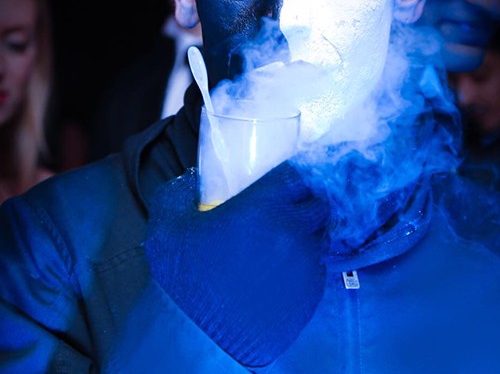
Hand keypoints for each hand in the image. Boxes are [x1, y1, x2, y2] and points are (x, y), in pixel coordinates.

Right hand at [145, 164, 328, 367]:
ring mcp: (305, 264)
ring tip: (281, 242)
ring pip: (319, 236)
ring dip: (306, 234)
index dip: (296, 174)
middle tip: (286, 209)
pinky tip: (280, 270)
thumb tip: (193, 179)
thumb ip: (178, 191)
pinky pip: (316, 268)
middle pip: (318, 204)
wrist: (197, 337)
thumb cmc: (183, 280)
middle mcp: (292, 232)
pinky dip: (303, 264)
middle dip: (306, 202)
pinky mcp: (310, 294)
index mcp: (264, 208)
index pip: (299, 175)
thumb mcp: (167, 225)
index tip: (287, 179)